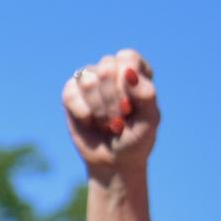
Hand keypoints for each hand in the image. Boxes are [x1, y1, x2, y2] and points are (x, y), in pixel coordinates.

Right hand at [63, 47, 158, 176]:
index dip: (127, 83)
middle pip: (106, 68)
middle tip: (119, 119)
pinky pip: (70, 94)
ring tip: (106, 123)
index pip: (127, 58)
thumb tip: (128, 72)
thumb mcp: (149, 119)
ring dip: (99, 110)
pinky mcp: (70, 93)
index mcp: (135, 69)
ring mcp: (89, 80)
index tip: (132, 106)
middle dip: (113, 101)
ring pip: (88, 81)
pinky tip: (90, 122)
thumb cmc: (136, 139)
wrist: (113, 161)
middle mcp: (112, 70)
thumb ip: (145, 93)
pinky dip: (83, 113)